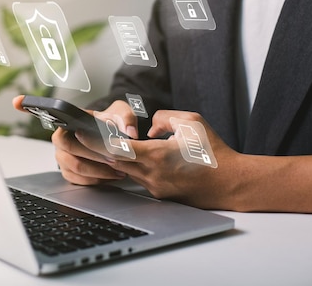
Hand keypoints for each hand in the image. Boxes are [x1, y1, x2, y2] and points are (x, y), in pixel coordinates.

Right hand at [12, 96, 137, 184]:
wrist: (114, 141)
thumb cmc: (112, 124)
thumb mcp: (122, 114)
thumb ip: (126, 118)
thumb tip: (128, 132)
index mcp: (67, 121)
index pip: (46, 112)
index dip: (29, 105)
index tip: (17, 101)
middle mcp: (60, 139)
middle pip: (70, 150)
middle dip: (93, 156)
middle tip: (114, 158)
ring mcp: (62, 157)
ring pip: (76, 168)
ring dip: (98, 171)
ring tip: (118, 170)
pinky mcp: (69, 172)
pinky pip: (79, 181)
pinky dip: (96, 180)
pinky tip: (109, 176)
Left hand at [77, 109, 238, 208]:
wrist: (231, 184)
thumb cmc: (214, 152)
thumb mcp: (192, 122)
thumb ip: (165, 117)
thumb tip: (149, 127)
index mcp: (156, 156)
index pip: (117, 149)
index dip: (95, 141)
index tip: (80, 133)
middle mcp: (151, 175)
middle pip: (114, 161)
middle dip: (96, 150)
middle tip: (81, 136)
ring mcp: (153, 187)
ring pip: (125, 170)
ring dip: (114, 158)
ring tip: (104, 143)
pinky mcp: (158, 194)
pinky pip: (138, 177)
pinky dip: (131, 167)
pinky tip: (133, 157)